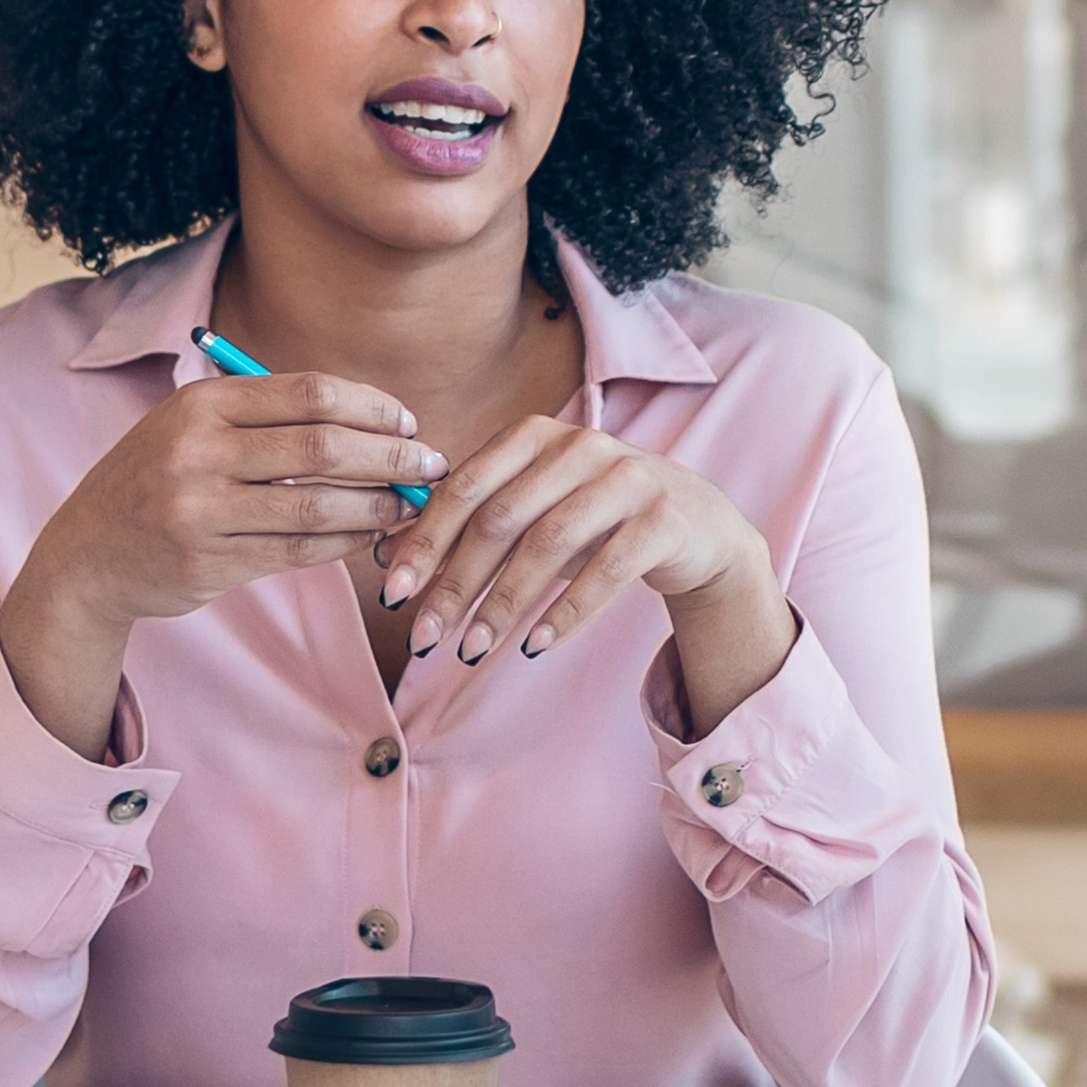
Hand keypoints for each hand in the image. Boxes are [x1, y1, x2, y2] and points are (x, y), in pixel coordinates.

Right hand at [0, 371, 449, 752]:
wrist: (86, 555)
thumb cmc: (157, 481)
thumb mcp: (192, 427)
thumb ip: (266, 418)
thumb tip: (373, 422)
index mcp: (201, 404)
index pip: (309, 393)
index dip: (370, 406)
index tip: (406, 421)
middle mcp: (197, 451)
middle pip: (322, 447)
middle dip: (390, 456)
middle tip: (430, 464)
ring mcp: (200, 510)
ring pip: (316, 505)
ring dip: (377, 506)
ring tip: (410, 506)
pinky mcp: (208, 562)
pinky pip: (297, 551)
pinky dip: (344, 542)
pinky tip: (371, 536)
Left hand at [377, 414, 772, 665]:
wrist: (698, 528)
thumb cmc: (598, 522)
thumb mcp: (533, 514)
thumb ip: (469, 527)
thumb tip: (388, 557)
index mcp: (536, 436)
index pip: (464, 488)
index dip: (424, 543)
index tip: (394, 595)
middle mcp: (580, 446)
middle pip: (500, 518)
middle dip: (455, 582)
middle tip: (425, 637)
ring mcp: (627, 478)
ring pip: (548, 544)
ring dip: (503, 604)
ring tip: (472, 650)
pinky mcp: (664, 519)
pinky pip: (606, 571)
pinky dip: (566, 612)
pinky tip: (534, 645)